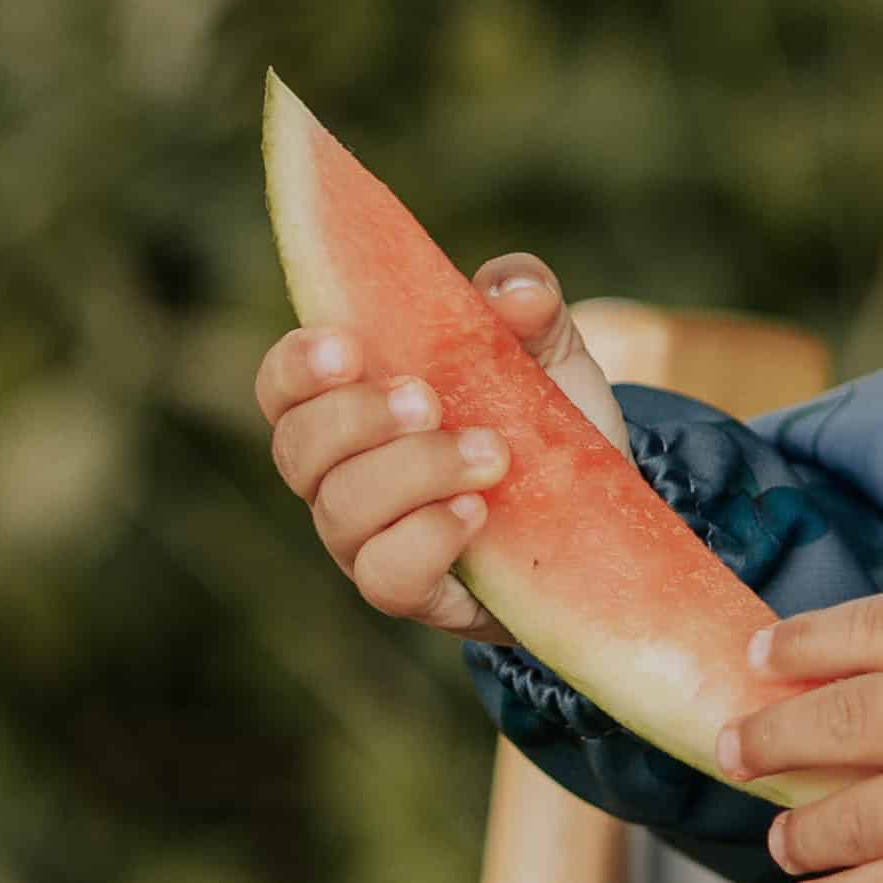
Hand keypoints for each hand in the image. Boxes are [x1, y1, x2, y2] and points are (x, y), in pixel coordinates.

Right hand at [252, 254, 624, 638]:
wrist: (599, 506)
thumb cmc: (540, 415)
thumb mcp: (545, 347)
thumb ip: (527, 300)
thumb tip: (513, 291)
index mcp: (351, 403)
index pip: (283, 387)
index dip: (297, 367)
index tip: (346, 349)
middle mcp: (341, 474)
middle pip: (297, 449)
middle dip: (356, 419)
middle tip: (428, 400)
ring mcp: (368, 539)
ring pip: (342, 511)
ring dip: (412, 473)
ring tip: (491, 454)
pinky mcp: (412, 590)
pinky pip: (386, 577)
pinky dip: (426, 539)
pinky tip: (477, 512)